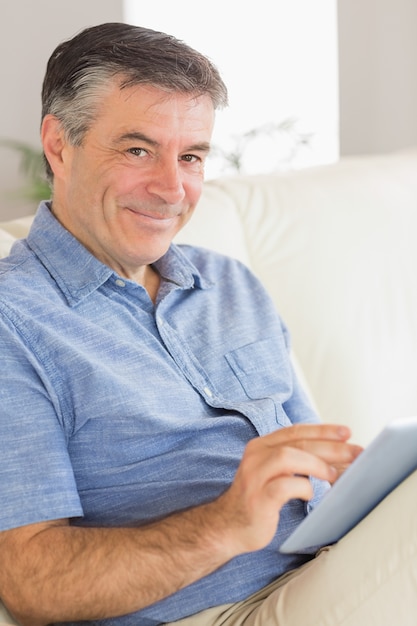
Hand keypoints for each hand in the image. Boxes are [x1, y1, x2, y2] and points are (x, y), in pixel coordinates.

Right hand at [216, 423, 362, 554]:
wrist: (228, 526)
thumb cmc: (260, 499)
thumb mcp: (275, 473)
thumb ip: (297, 461)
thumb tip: (338, 457)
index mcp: (261, 446)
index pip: (296, 431)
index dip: (322, 430)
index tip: (346, 432)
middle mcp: (256, 456)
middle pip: (297, 443)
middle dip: (330, 447)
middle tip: (355, 453)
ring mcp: (255, 476)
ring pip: (287, 457)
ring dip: (316, 464)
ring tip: (334, 475)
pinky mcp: (258, 498)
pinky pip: (284, 486)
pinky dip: (303, 488)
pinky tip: (310, 494)